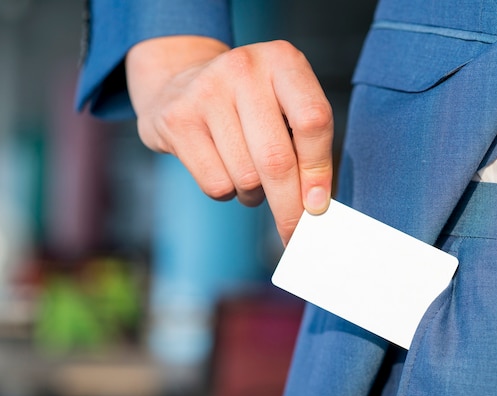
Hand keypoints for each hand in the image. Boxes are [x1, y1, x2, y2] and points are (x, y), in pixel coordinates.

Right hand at [126, 36, 333, 244]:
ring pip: (246, 177)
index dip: (319, 171)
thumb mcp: (282, 105)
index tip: (319, 207)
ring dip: (254, 194)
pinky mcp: (177, 119)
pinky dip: (228, 193)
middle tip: (294, 233)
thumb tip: (317, 204)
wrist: (177, 81)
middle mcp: (244, 68)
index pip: (313, 121)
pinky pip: (216, 184)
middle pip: (277, 159)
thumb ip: (305, 144)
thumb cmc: (246, 105)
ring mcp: (206, 91)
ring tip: (249, 175)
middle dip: (289, 207)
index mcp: (282, 60)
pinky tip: (224, 170)